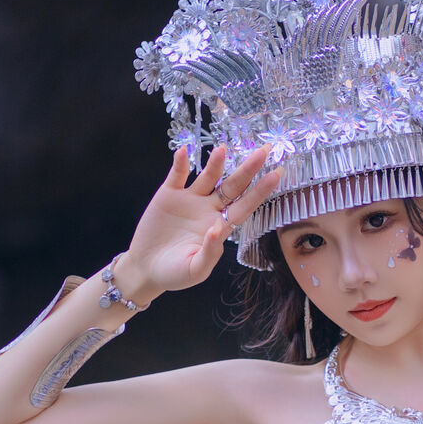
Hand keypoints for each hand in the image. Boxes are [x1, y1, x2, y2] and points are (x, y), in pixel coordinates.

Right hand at [119, 142, 280, 300]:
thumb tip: (218, 229)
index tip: (276, 175)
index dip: (260, 191)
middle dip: (248, 169)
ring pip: (208, 177)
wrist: (146, 268)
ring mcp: (190, 200)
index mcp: (220, 227)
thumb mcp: (195, 270)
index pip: (245, 206)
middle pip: (232, 186)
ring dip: (216, 163)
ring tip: (223, 150)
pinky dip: (180, 163)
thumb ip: (209, 252)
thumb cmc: (174, 273)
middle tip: (264, 151)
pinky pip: (177, 175)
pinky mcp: (169, 194)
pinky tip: (184, 152)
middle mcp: (209, 209)